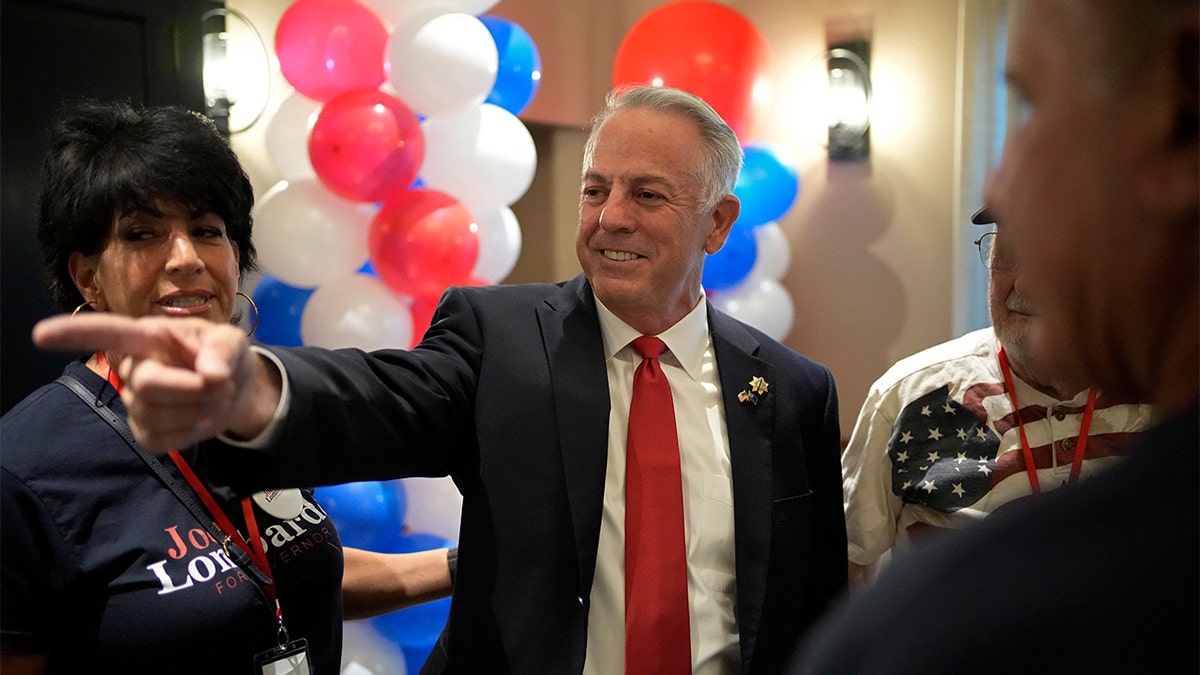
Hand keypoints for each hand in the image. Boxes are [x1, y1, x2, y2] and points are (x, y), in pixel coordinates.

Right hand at [32, 313, 280, 450]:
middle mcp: (133, 368)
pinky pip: (163, 441)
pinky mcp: (145, 432)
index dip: (76, 334)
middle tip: (221, 382)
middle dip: (193, 388)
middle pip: (148, 385)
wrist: (238, 389)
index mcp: (148, 337)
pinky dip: (192, 432)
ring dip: (200, 409)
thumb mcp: (233, 341)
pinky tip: (198, 418)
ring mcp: (135, 403)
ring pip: (157, 415)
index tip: (41, 334)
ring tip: (214, 397)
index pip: (109, 333)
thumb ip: (223, 351)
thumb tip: (211, 374)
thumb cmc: (225, 356)